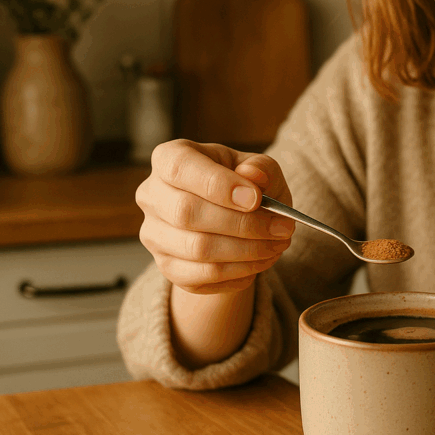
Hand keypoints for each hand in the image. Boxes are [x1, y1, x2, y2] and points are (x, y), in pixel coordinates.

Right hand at [136, 139, 295, 294]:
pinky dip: (238, 272)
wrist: (234, 219)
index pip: (180, 168)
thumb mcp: (260, 169)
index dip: (218, 185)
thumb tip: (254, 177)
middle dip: (243, 224)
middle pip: (186, 212)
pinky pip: (202, 276)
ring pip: (197, 249)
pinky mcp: (166, 267)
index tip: (256, 199)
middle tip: (282, 229)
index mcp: (170, 158)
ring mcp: (154, 234)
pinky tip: (260, 261)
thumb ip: (261, 168)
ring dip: (247, 251)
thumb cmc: (245, 185)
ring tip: (277, 245)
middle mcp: (152, 195)